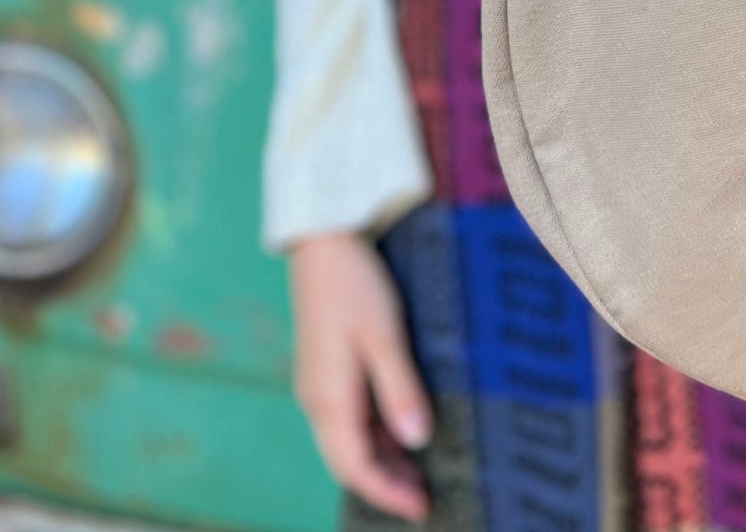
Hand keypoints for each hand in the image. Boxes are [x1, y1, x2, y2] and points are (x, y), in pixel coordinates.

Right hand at [288, 231, 432, 521]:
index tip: (420, 509)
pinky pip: (347, 417)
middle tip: (425, 496)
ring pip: (348, 440)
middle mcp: (318, 400)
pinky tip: (399, 430)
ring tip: (419, 471)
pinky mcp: (326, 369)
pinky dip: (373, 433)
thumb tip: (417, 442)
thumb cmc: (356, 285)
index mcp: (329, 399)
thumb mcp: (385, 336)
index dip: (387, 492)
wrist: (323, 242)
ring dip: (381, 458)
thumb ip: (400, 390)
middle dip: (385, 482)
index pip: (355, 466)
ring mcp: (319, 385)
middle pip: (349, 460)